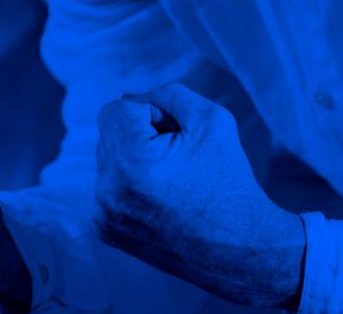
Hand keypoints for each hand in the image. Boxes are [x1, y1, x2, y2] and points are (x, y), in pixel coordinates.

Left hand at [95, 82, 305, 307]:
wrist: (239, 248)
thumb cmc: (227, 179)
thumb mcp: (210, 118)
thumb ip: (167, 94)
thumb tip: (127, 99)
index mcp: (130, 162)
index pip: (116, 109)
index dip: (151, 113)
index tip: (178, 137)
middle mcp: (108, 191)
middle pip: (109, 133)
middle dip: (141, 136)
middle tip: (179, 160)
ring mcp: (103, 214)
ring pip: (107, 159)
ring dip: (134, 159)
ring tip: (171, 181)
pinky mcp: (104, 229)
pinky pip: (107, 186)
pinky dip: (129, 185)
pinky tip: (159, 200)